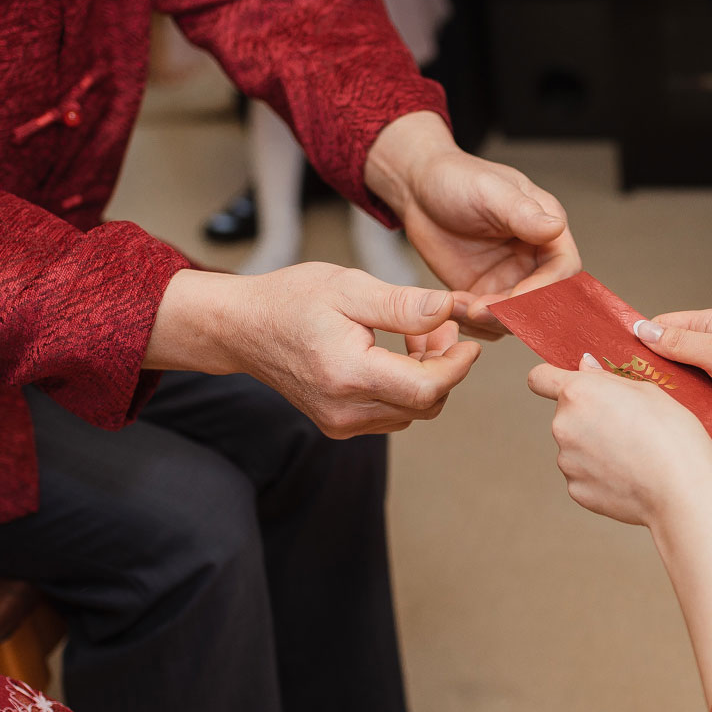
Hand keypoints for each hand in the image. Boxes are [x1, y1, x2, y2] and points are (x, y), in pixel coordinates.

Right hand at [153, 264, 480, 436]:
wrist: (242, 328)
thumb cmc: (290, 301)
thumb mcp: (348, 287)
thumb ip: (401, 305)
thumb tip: (446, 310)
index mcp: (348, 373)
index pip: (426, 389)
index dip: (457, 367)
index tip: (468, 343)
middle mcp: (345, 408)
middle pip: (425, 404)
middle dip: (444, 368)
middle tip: (441, 327)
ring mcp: (341, 422)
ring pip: (411, 412)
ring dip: (426, 377)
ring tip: (417, 335)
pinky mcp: (339, 424)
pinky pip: (391, 414)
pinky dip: (405, 388)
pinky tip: (396, 355)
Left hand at [365, 112, 581, 341]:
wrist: (418, 190)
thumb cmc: (457, 178)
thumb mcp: (490, 191)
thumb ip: (523, 212)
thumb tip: (556, 227)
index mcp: (546, 231)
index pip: (563, 270)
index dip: (545, 289)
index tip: (516, 297)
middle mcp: (533, 260)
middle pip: (542, 302)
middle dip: (515, 313)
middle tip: (480, 309)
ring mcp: (509, 281)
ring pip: (514, 319)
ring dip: (489, 321)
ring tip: (457, 305)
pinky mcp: (483, 294)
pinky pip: (486, 322)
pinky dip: (471, 323)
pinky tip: (449, 306)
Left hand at [527, 355, 711, 527]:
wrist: (683, 490)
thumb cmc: (673, 435)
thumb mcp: (647, 391)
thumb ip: (607, 379)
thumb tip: (584, 368)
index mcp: (578, 393)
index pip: (540, 378)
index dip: (551, 379)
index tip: (568, 385)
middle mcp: (562, 425)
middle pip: (566, 414)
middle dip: (588, 416)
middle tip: (627, 425)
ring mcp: (567, 461)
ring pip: (575, 446)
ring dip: (595, 446)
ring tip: (634, 454)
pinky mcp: (576, 490)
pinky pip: (584, 474)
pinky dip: (601, 473)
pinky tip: (630, 475)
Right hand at [630, 308, 711, 441]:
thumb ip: (680, 344)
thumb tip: (641, 329)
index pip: (665, 326)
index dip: (641, 340)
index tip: (616, 358)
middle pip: (670, 359)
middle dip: (654, 375)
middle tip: (630, 391)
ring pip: (683, 387)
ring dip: (674, 399)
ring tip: (653, 411)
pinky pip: (700, 408)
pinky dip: (692, 415)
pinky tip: (678, 426)